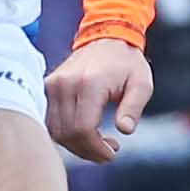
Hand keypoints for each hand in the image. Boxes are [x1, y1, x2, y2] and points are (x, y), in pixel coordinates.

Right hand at [45, 39, 153, 163]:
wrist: (106, 38)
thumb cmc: (127, 63)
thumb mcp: (141, 84)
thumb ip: (134, 107)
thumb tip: (125, 130)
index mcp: (90, 83)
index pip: (84, 128)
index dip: (96, 149)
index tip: (112, 153)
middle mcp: (66, 84)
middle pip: (68, 133)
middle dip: (88, 151)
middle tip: (108, 152)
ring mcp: (53, 85)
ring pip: (56, 131)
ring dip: (76, 145)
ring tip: (98, 143)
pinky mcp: (47, 87)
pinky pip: (51, 121)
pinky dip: (65, 134)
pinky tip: (84, 134)